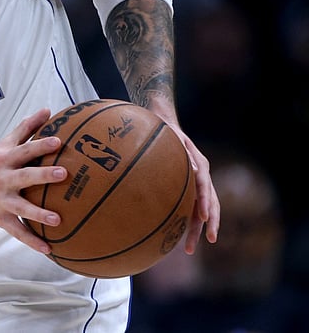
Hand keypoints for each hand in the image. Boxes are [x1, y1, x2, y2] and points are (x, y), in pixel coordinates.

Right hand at [0, 108, 65, 253]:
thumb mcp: (2, 145)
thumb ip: (25, 129)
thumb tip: (47, 110)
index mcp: (4, 159)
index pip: (24, 149)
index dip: (41, 145)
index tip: (58, 142)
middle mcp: (2, 178)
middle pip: (24, 176)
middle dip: (43, 175)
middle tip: (63, 174)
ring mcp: (0, 200)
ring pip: (21, 208)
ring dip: (38, 214)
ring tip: (57, 220)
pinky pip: (16, 231)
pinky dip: (32, 241)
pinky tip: (49, 248)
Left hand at [169, 125, 220, 252]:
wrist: (165, 124)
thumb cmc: (166, 130)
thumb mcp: (172, 136)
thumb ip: (182, 150)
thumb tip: (194, 170)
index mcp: (201, 164)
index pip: (206, 186)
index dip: (205, 203)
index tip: (205, 218)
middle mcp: (202, 176)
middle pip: (211, 203)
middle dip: (210, 223)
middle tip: (209, 240)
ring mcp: (197, 184)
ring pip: (203, 210)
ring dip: (199, 229)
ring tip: (189, 250)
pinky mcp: (189, 189)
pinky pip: (191, 208)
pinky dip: (189, 223)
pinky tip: (180, 237)